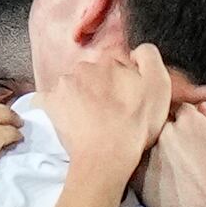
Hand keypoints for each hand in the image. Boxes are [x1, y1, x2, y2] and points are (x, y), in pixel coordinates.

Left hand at [40, 41, 175, 182]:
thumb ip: (149, 56)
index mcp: (110, 61)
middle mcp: (85, 67)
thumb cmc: (135, 124)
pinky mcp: (50, 102)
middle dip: (99, 87)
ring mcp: (64, 84)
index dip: (122, 80)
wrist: (107, 155)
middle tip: (109, 111)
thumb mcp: (159, 84)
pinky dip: (54, 105)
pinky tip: (65, 118)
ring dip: (79, 97)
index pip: (115, 63)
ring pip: (72, 85)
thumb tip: (136, 51)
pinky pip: (47, 98)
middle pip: (92, 73)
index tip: (125, 98)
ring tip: (90, 120)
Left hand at [131, 90, 205, 206]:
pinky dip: (146, 168)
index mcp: (190, 121)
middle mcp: (166, 134)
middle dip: (172, 133)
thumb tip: (204, 108)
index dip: (188, 120)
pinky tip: (162, 180)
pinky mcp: (139, 179)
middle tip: (186, 152)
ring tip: (175, 169)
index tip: (193, 132)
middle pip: (163, 123)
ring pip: (149, 144)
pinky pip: (138, 165)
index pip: (181, 108)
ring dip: (158, 151)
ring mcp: (150, 156)